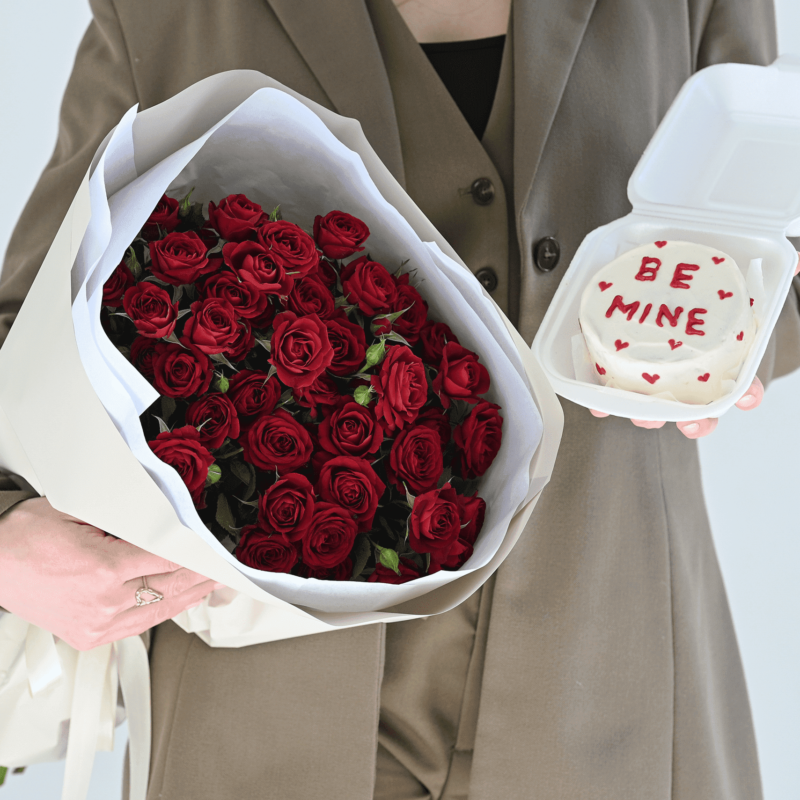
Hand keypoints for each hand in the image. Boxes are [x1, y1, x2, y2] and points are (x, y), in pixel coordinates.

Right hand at [0, 498, 222, 650]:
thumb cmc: (25, 537)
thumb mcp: (77, 513)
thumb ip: (121, 519)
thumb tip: (158, 518)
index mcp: (104, 570)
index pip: (168, 559)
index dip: (196, 554)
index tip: (214, 547)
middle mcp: (104, 602)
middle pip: (170, 587)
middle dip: (200, 576)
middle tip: (223, 566)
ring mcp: (97, 625)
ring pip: (159, 612)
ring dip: (189, 597)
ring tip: (210, 584)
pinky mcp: (89, 637)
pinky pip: (139, 625)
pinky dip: (162, 612)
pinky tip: (178, 601)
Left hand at [590, 252, 799, 437]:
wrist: (645, 268)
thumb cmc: (692, 279)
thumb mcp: (726, 271)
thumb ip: (762, 272)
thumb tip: (796, 262)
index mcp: (715, 353)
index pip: (738, 381)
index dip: (745, 393)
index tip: (746, 398)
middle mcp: (683, 366)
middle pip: (695, 405)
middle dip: (696, 420)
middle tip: (692, 422)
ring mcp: (649, 369)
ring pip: (653, 404)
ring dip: (650, 415)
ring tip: (646, 416)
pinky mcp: (614, 363)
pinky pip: (609, 389)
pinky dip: (604, 401)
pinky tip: (601, 407)